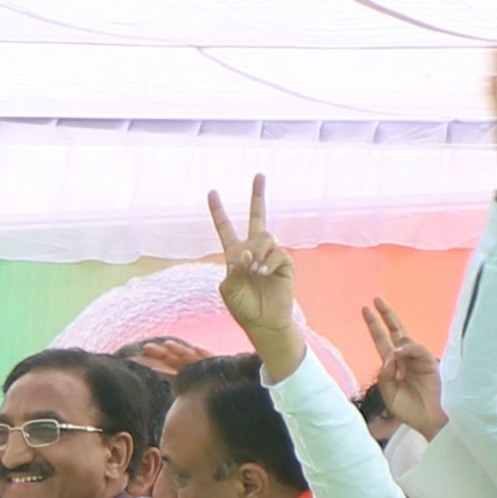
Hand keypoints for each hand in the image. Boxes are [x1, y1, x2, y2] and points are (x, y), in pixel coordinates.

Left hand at [203, 176, 301, 375]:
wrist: (264, 322)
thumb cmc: (243, 307)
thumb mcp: (229, 289)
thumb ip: (234, 269)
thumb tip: (248, 251)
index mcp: (235, 254)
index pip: (225, 228)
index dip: (218, 211)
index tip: (212, 192)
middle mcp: (253, 249)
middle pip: (257, 216)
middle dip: (258, 195)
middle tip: (259, 175)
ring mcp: (270, 255)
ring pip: (266, 236)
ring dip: (258, 252)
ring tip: (255, 271)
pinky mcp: (284, 263)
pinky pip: (277, 252)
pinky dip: (267, 263)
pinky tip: (263, 274)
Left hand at [361, 298, 447, 436]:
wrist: (425, 421)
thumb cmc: (407, 409)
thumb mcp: (388, 393)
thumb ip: (385, 375)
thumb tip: (391, 356)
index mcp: (392, 365)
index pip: (381, 340)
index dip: (374, 325)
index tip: (365, 309)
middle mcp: (404, 358)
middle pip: (395, 331)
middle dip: (386, 315)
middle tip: (376, 299)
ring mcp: (417, 359)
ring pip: (404, 340)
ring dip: (396, 349)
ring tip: (396, 367)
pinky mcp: (429, 362)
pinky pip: (416, 349)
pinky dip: (407, 349)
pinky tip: (399, 355)